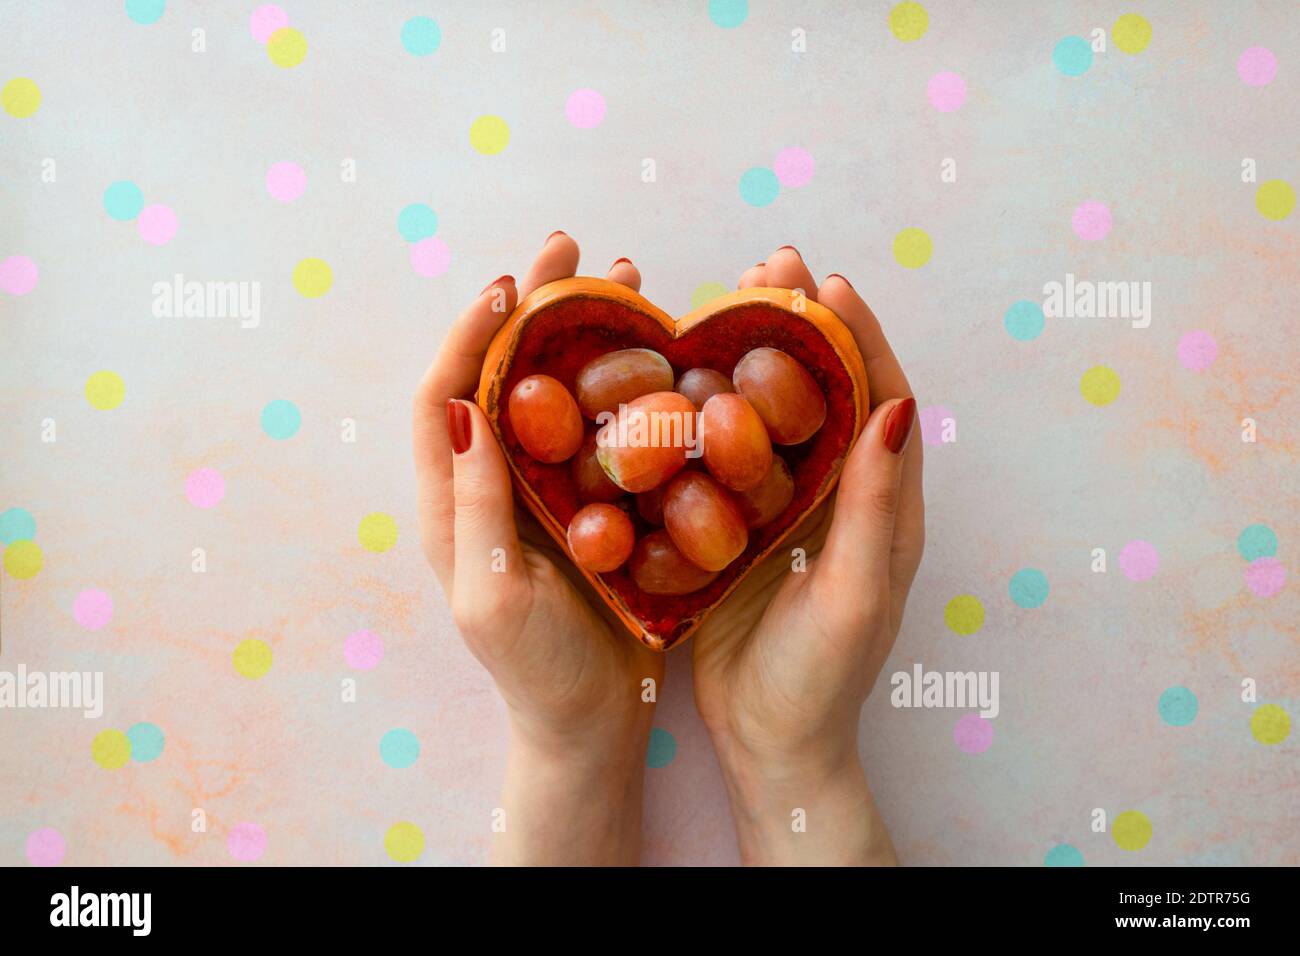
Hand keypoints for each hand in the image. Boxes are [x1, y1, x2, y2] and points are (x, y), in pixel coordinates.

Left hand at [412, 233, 663, 864]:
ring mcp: (543, 491)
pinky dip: (621, 382)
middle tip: (574, 248)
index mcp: (451, 504)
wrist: (589, 725)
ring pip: (552, 391)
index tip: (511, 285)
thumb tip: (458, 404)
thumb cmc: (538, 673)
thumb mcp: (495, 596)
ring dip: (581, 331)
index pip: (441, 397)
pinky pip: (598, 427)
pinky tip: (661, 353)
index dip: (468, 334)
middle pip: (497, 375)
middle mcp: (492, 485)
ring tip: (625, 278)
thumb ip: (476, 505)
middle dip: (530, 306)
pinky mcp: (588, 504)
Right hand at [691, 246, 924, 864]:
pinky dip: (703, 410)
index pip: (882, 398)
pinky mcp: (735, 529)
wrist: (772, 743)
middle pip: (825, 388)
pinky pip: (722, 454)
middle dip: (802, 322)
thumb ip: (874, 504)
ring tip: (718, 296)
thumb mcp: (856, 594)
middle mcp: (836, 495)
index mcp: (882, 505)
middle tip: (770, 262)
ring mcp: (784, 508)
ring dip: (750, 354)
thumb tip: (896, 406)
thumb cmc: (824, 678)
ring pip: (771, 412)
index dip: (860, 335)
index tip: (828, 281)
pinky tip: (670, 378)